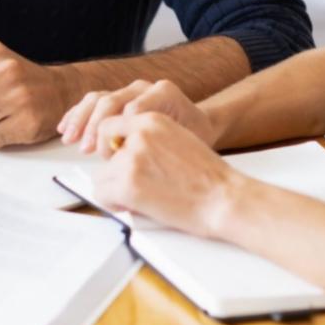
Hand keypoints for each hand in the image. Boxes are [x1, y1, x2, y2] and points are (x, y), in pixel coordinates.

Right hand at [59, 78, 213, 155]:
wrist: (198, 125)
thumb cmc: (193, 136)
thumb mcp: (187, 141)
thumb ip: (164, 143)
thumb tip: (132, 155)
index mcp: (163, 92)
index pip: (133, 109)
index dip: (120, 132)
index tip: (113, 154)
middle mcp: (143, 87)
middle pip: (112, 100)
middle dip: (96, 126)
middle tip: (88, 148)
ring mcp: (129, 91)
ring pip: (98, 98)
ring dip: (81, 119)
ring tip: (71, 138)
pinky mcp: (117, 98)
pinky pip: (93, 102)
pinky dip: (77, 114)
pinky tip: (65, 128)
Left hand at [90, 112, 242, 237]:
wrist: (224, 199)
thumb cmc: (209, 178)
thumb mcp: (178, 139)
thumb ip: (150, 138)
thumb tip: (122, 150)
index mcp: (153, 119)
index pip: (110, 124)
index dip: (109, 144)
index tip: (111, 156)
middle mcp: (140, 135)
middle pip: (103, 150)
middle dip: (113, 169)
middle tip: (133, 182)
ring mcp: (132, 159)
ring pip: (101, 175)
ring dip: (114, 188)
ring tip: (141, 197)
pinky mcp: (128, 185)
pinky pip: (101, 194)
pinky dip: (113, 204)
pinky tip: (134, 206)